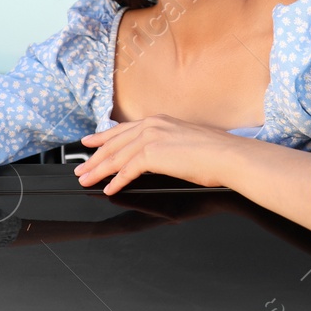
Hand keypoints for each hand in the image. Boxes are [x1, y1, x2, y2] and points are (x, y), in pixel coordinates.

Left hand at [74, 115, 247, 194]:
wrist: (228, 156)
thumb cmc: (215, 154)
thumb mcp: (185, 143)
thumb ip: (166, 145)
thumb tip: (157, 157)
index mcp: (160, 120)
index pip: (123, 129)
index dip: (103, 137)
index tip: (89, 143)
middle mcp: (152, 125)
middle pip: (114, 143)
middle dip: (94, 157)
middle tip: (81, 168)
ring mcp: (151, 137)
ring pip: (116, 157)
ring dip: (99, 171)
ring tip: (87, 180)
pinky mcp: (152, 153)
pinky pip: (127, 170)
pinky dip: (116, 181)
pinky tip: (109, 189)